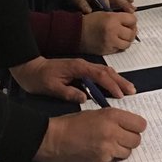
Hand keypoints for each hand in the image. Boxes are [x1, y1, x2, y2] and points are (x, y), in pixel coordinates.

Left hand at [9, 56, 135, 102]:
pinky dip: (109, 79)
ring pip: (104, 71)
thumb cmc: (38, 79)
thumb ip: (68, 92)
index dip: (110, 85)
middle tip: (132, 91)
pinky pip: (99, 73)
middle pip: (106, 71)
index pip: (99, 75)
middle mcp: (83, 64)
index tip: (120, 94)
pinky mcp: (81, 69)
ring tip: (128, 89)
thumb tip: (85, 98)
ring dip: (117, 79)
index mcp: (78, 67)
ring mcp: (83, 66)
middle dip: (120, 81)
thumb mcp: (51, 88)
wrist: (29, 68)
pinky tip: (114, 85)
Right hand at [34, 108, 146, 161]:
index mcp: (112, 116)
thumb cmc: (72, 124)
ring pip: (127, 152)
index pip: (141, 125)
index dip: (136, 127)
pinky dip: (108, 157)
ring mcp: (107, 148)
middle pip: (137, 140)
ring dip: (120, 150)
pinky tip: (96, 152)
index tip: (132, 128)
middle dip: (130, 139)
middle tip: (120, 138)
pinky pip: (113, 160)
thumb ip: (115, 119)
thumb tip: (130, 126)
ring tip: (107, 145)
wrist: (53, 139)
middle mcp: (113, 132)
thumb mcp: (97, 113)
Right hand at [79, 10, 136, 54]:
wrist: (75, 32)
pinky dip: (119, 46)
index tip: (129, 22)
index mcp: (113, 19)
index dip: (132, 21)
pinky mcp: (106, 50)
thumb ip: (119, 17)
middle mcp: (113, 30)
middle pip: (132, 33)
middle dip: (131, 31)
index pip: (133, 20)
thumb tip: (132, 20)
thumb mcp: (105, 13)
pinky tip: (114, 42)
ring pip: (127, 43)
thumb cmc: (90, 21)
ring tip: (121, 37)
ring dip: (126, 40)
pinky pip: (119, 49)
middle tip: (127, 30)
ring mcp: (110, 42)